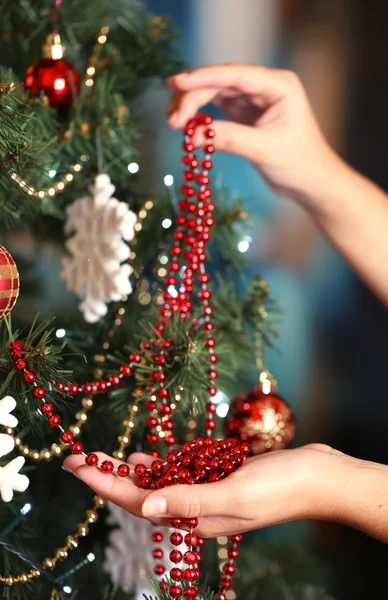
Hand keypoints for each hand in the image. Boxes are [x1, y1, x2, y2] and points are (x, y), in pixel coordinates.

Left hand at [63, 444, 344, 537]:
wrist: (317, 477)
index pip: (138, 502)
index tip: (76, 466)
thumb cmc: (281, 487)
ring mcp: (207, 493)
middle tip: (77, 457)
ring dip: (129, 471)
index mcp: (196, 519)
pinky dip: (159, 465)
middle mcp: (196, 509)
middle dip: (107, 477)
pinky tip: (146, 457)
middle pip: (141, 493)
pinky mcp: (217, 478)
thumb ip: (189, 500)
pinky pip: (179, 473)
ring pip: (157, 483)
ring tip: (102, 457)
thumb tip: (145, 504)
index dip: (103, 484)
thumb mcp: (233, 494)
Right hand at [167, 63, 343, 212]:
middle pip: (220, 82)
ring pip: (214, 93)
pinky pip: (215, 108)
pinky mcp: (244, 114)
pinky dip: (200, 116)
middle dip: (192, 97)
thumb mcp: (263, 150)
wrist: (311, 182)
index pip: (235, 75)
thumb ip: (229, 139)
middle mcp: (264, 86)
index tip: (177, 83)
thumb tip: (191, 136)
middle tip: (171, 120)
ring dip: (192, 105)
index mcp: (278, 85)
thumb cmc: (298, 163)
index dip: (203, 77)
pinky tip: (185, 126)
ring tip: (173, 124)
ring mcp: (253, 99)